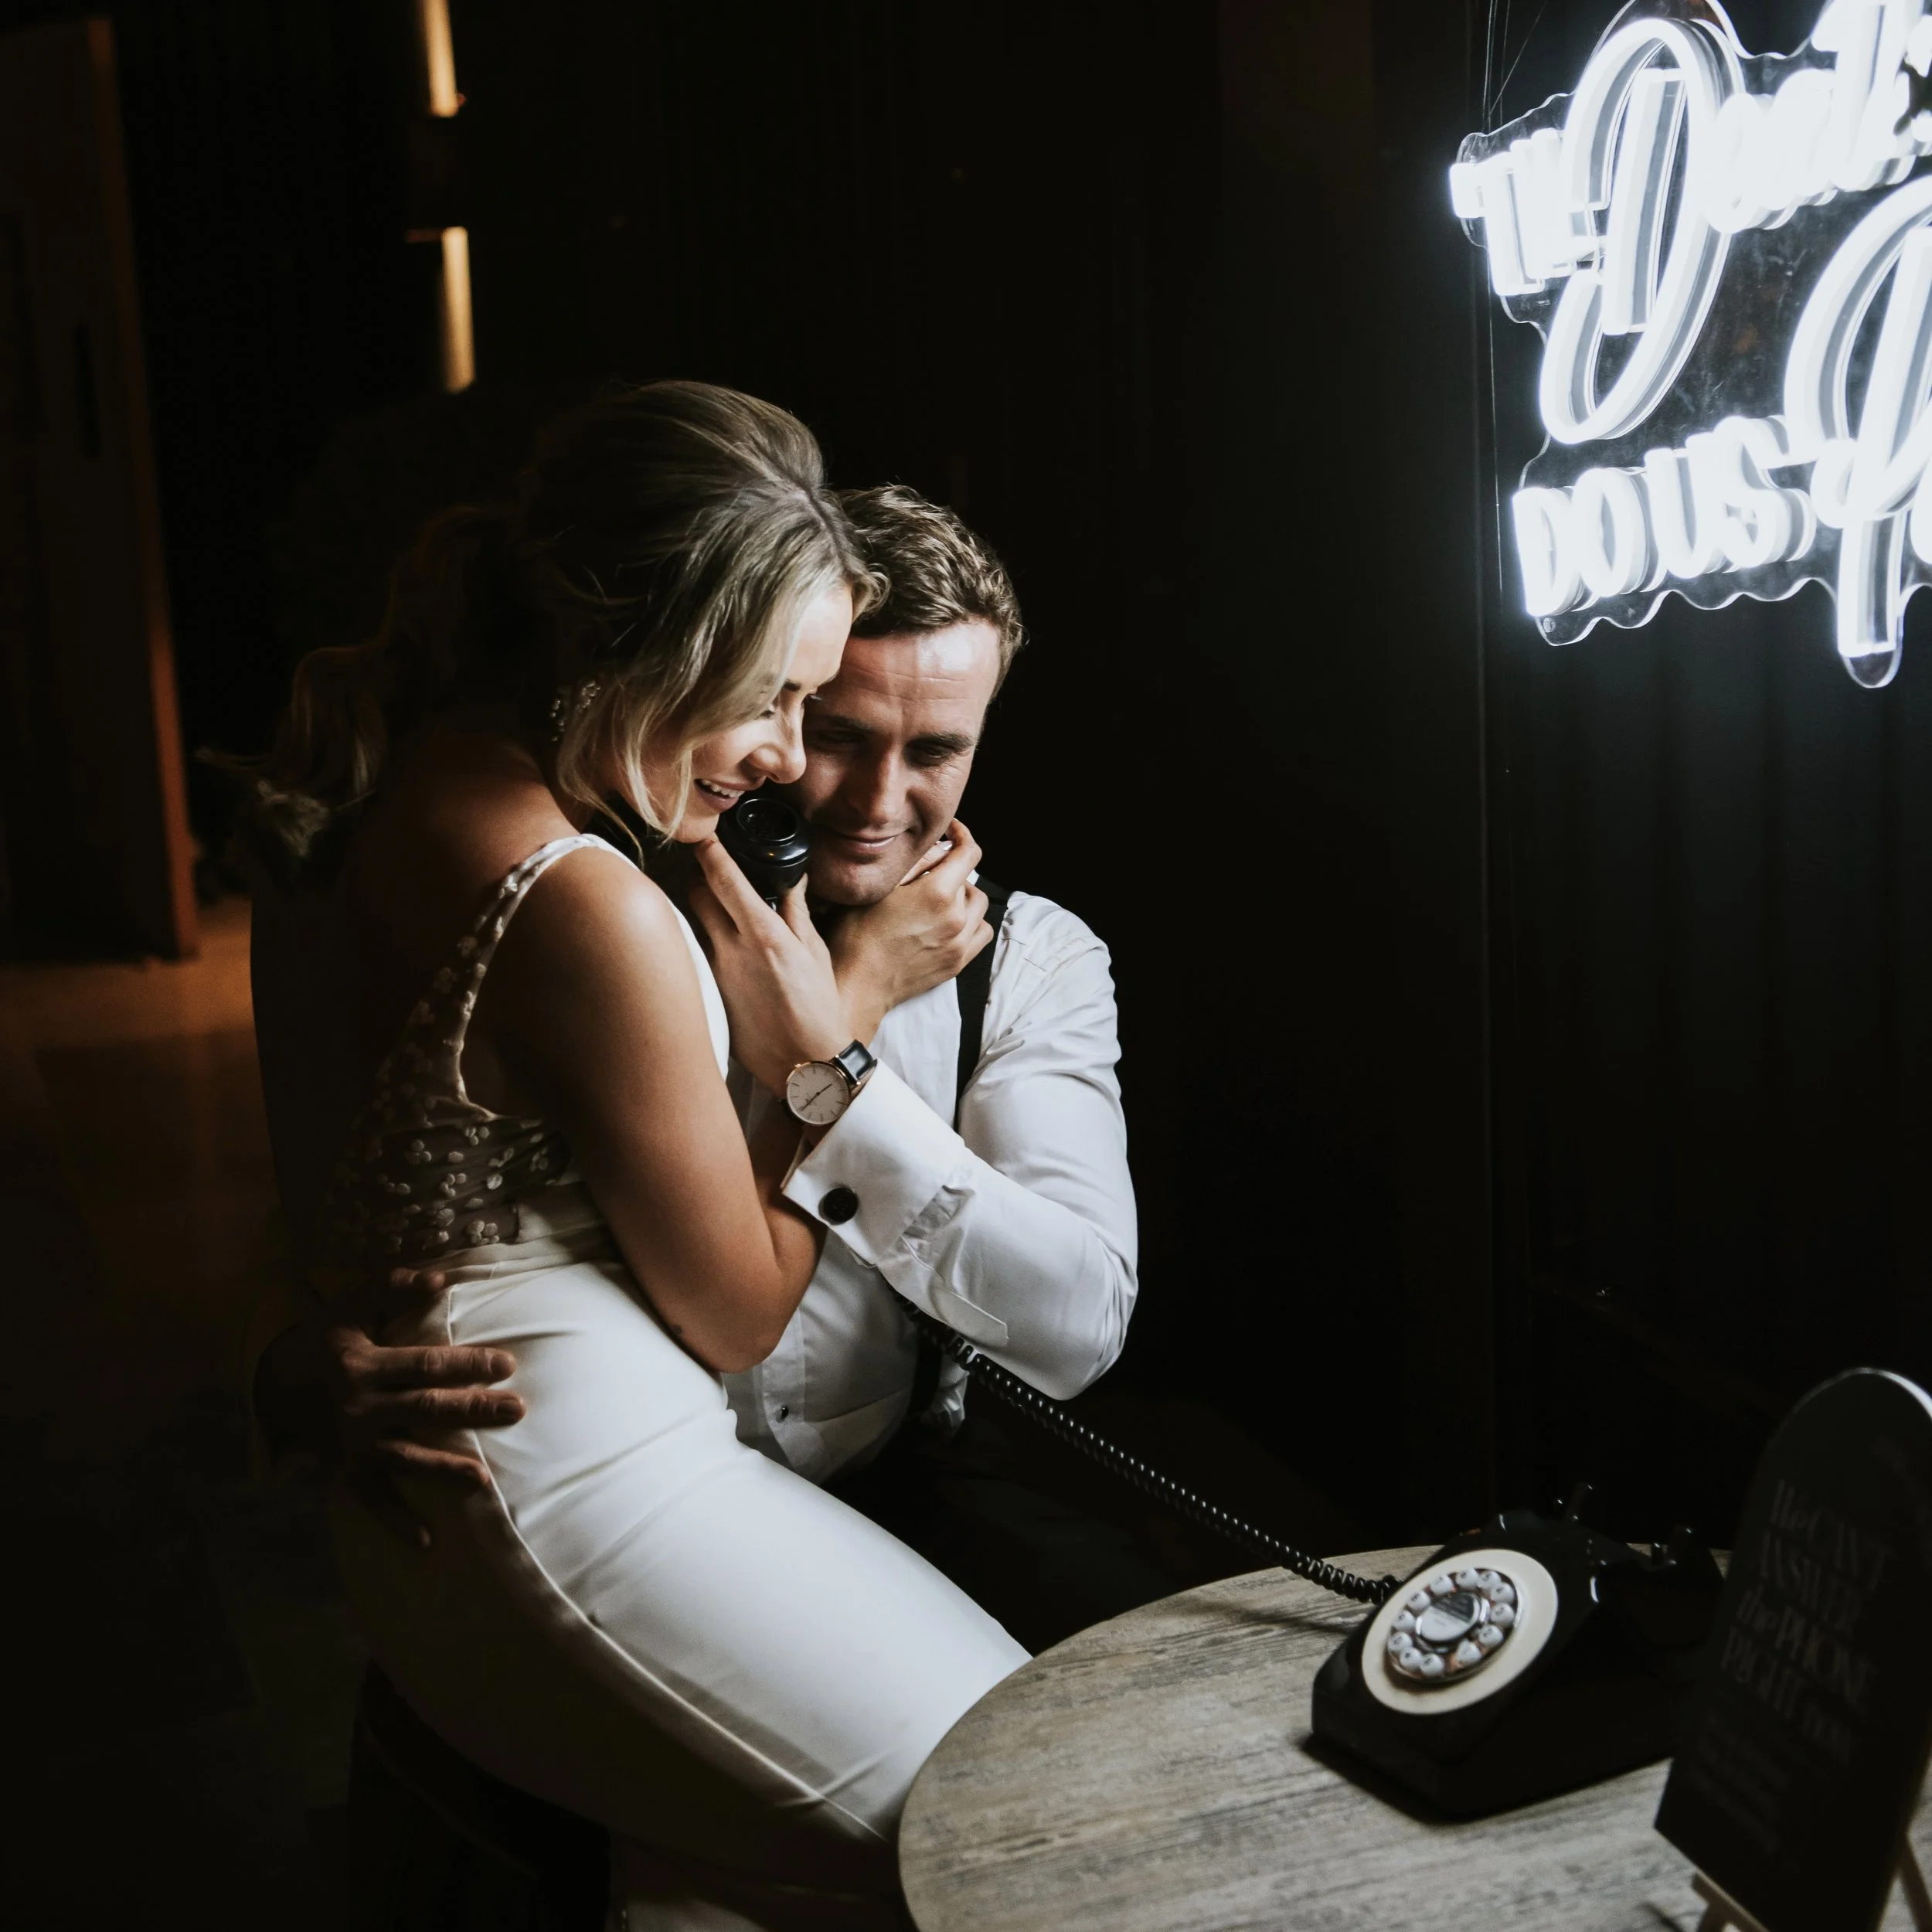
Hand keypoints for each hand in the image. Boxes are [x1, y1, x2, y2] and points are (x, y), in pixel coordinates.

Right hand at [252, 1267, 523, 1549]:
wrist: (270, 1380)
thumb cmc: (323, 1337)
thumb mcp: (350, 1305)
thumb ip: (394, 1288)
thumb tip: (441, 1279)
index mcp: (363, 1364)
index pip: (425, 1365)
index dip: (466, 1366)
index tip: (506, 1366)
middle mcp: (358, 1408)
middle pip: (425, 1410)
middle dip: (473, 1411)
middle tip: (516, 1411)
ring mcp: (351, 1443)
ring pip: (405, 1458)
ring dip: (445, 1470)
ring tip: (484, 1481)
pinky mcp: (344, 1469)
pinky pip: (373, 1499)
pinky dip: (398, 1522)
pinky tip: (429, 1541)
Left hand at [688, 835, 849, 1093]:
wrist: (804, 1065)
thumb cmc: (818, 1008)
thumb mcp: (814, 952)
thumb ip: (796, 909)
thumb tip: (791, 875)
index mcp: (763, 934)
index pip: (723, 878)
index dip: (708, 850)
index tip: (703, 835)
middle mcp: (731, 951)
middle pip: (696, 895)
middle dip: (702, 879)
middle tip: (715, 875)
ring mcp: (714, 974)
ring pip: (694, 924)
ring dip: (704, 913)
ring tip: (723, 916)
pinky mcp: (707, 995)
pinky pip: (698, 956)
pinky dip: (707, 946)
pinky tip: (727, 956)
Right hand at [829, 821, 991, 1040]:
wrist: (857, 985)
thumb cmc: (856, 936)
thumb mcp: (878, 888)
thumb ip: (912, 865)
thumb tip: (935, 849)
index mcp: (938, 894)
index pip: (969, 853)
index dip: (962, 835)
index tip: (951, 832)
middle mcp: (956, 919)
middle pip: (971, 880)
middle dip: (954, 870)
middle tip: (930, 872)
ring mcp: (960, 944)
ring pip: (979, 906)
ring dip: (964, 896)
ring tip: (939, 898)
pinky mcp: (957, 963)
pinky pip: (980, 934)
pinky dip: (971, 923)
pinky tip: (949, 923)